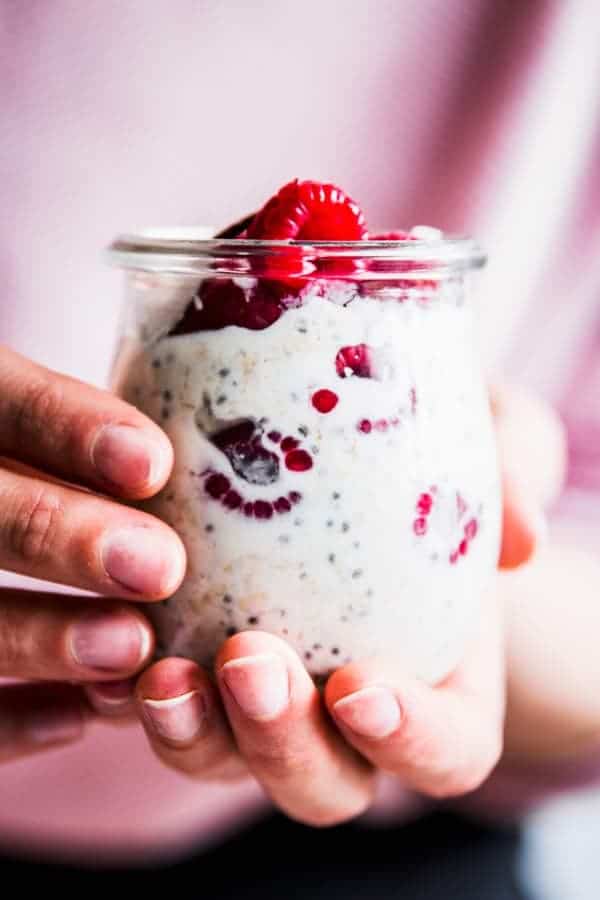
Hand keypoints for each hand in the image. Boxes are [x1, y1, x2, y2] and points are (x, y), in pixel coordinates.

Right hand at [0, 345, 185, 762]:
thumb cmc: (24, 479)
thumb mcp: (30, 436)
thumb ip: (74, 440)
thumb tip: (183, 467)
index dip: (66, 426)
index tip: (152, 461)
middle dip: (55, 533)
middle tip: (159, 565)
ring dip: (39, 635)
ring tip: (131, 646)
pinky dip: (6, 720)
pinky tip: (78, 717)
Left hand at [129, 383, 558, 825]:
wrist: (360, 464)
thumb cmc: (435, 463)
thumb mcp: (489, 439)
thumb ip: (517, 470)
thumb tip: (519, 534)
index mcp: (436, 686)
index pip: (444, 755)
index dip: (406, 739)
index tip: (359, 685)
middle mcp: (346, 718)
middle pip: (323, 783)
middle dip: (283, 741)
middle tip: (250, 658)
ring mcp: (265, 704)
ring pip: (225, 762)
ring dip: (192, 733)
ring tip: (158, 668)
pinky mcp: (197, 668)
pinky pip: (156, 710)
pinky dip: (125, 694)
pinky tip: (105, 646)